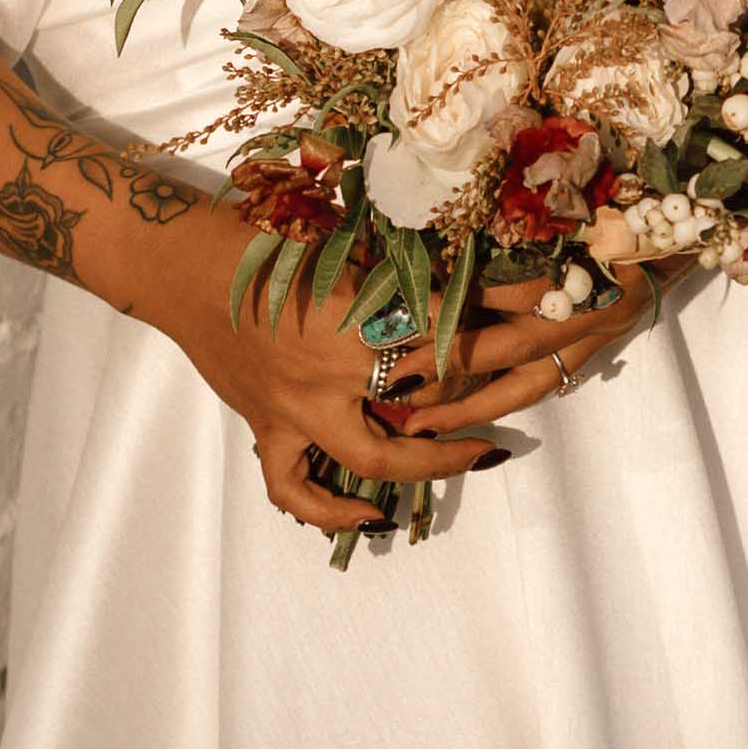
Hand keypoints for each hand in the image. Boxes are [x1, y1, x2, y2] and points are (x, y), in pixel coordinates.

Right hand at [149, 226, 699, 536]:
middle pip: (444, 391)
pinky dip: (334, 509)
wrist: (176, 263)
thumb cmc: (257, 234)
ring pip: (382, 459)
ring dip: (440, 459)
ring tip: (488, 449)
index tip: (571, 301)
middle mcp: (337, 373)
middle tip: (562, 364)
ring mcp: (300, 413)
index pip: (461, 324)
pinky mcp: (269, 432)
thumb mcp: (338, 236)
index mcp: (360, 315)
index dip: (523, 315)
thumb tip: (475, 262)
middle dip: (513, 377)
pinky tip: (374, 514)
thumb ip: (402, 264)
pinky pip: (299, 490)